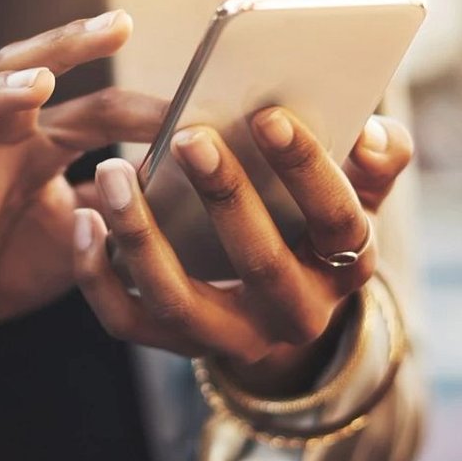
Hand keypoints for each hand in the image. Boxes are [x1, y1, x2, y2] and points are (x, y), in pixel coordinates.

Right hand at [0, 11, 167, 415]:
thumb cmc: (7, 266)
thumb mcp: (82, 238)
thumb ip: (122, 206)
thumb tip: (184, 181)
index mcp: (34, 148)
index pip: (91, 110)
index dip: (141, 107)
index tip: (195, 105)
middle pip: (15, 73)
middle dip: (63, 46)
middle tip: (117, 26)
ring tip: (39, 85)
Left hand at [73, 108, 414, 394]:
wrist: (281, 302)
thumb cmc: (313, 222)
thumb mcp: (358, 193)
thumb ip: (378, 160)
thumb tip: (376, 133)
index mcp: (345, 267)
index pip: (336, 220)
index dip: (308, 169)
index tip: (269, 116)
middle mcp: (293, 315)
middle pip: (260, 262)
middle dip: (225, 196)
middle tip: (189, 136)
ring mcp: (231, 337)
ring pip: (179, 300)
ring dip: (141, 235)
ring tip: (113, 172)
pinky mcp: (176, 344)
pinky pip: (127, 321)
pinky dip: (97, 275)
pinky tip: (84, 219)